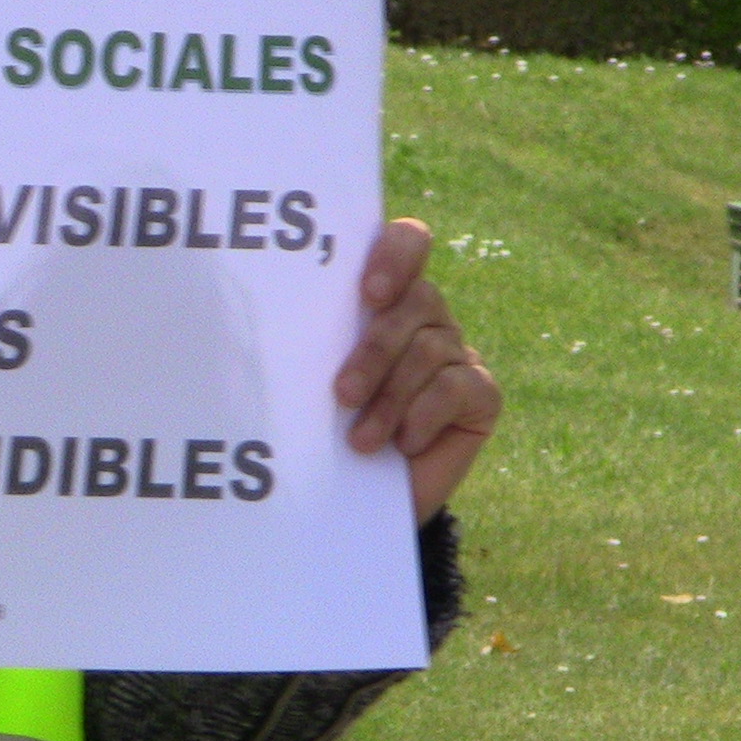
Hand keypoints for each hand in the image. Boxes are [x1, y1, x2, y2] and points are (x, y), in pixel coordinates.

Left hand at [333, 218, 499, 523]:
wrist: (356, 498)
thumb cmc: (322, 428)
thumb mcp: (304, 380)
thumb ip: (303, 339)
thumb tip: (259, 315)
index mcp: (381, 295)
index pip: (407, 242)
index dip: (395, 254)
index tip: (367, 292)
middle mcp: (425, 315)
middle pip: (417, 300)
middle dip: (376, 350)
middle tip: (342, 395)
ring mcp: (456, 353)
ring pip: (432, 348)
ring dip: (391, 398)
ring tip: (361, 440)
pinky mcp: (481, 394)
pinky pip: (459, 387)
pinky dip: (424, 416)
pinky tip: (403, 444)